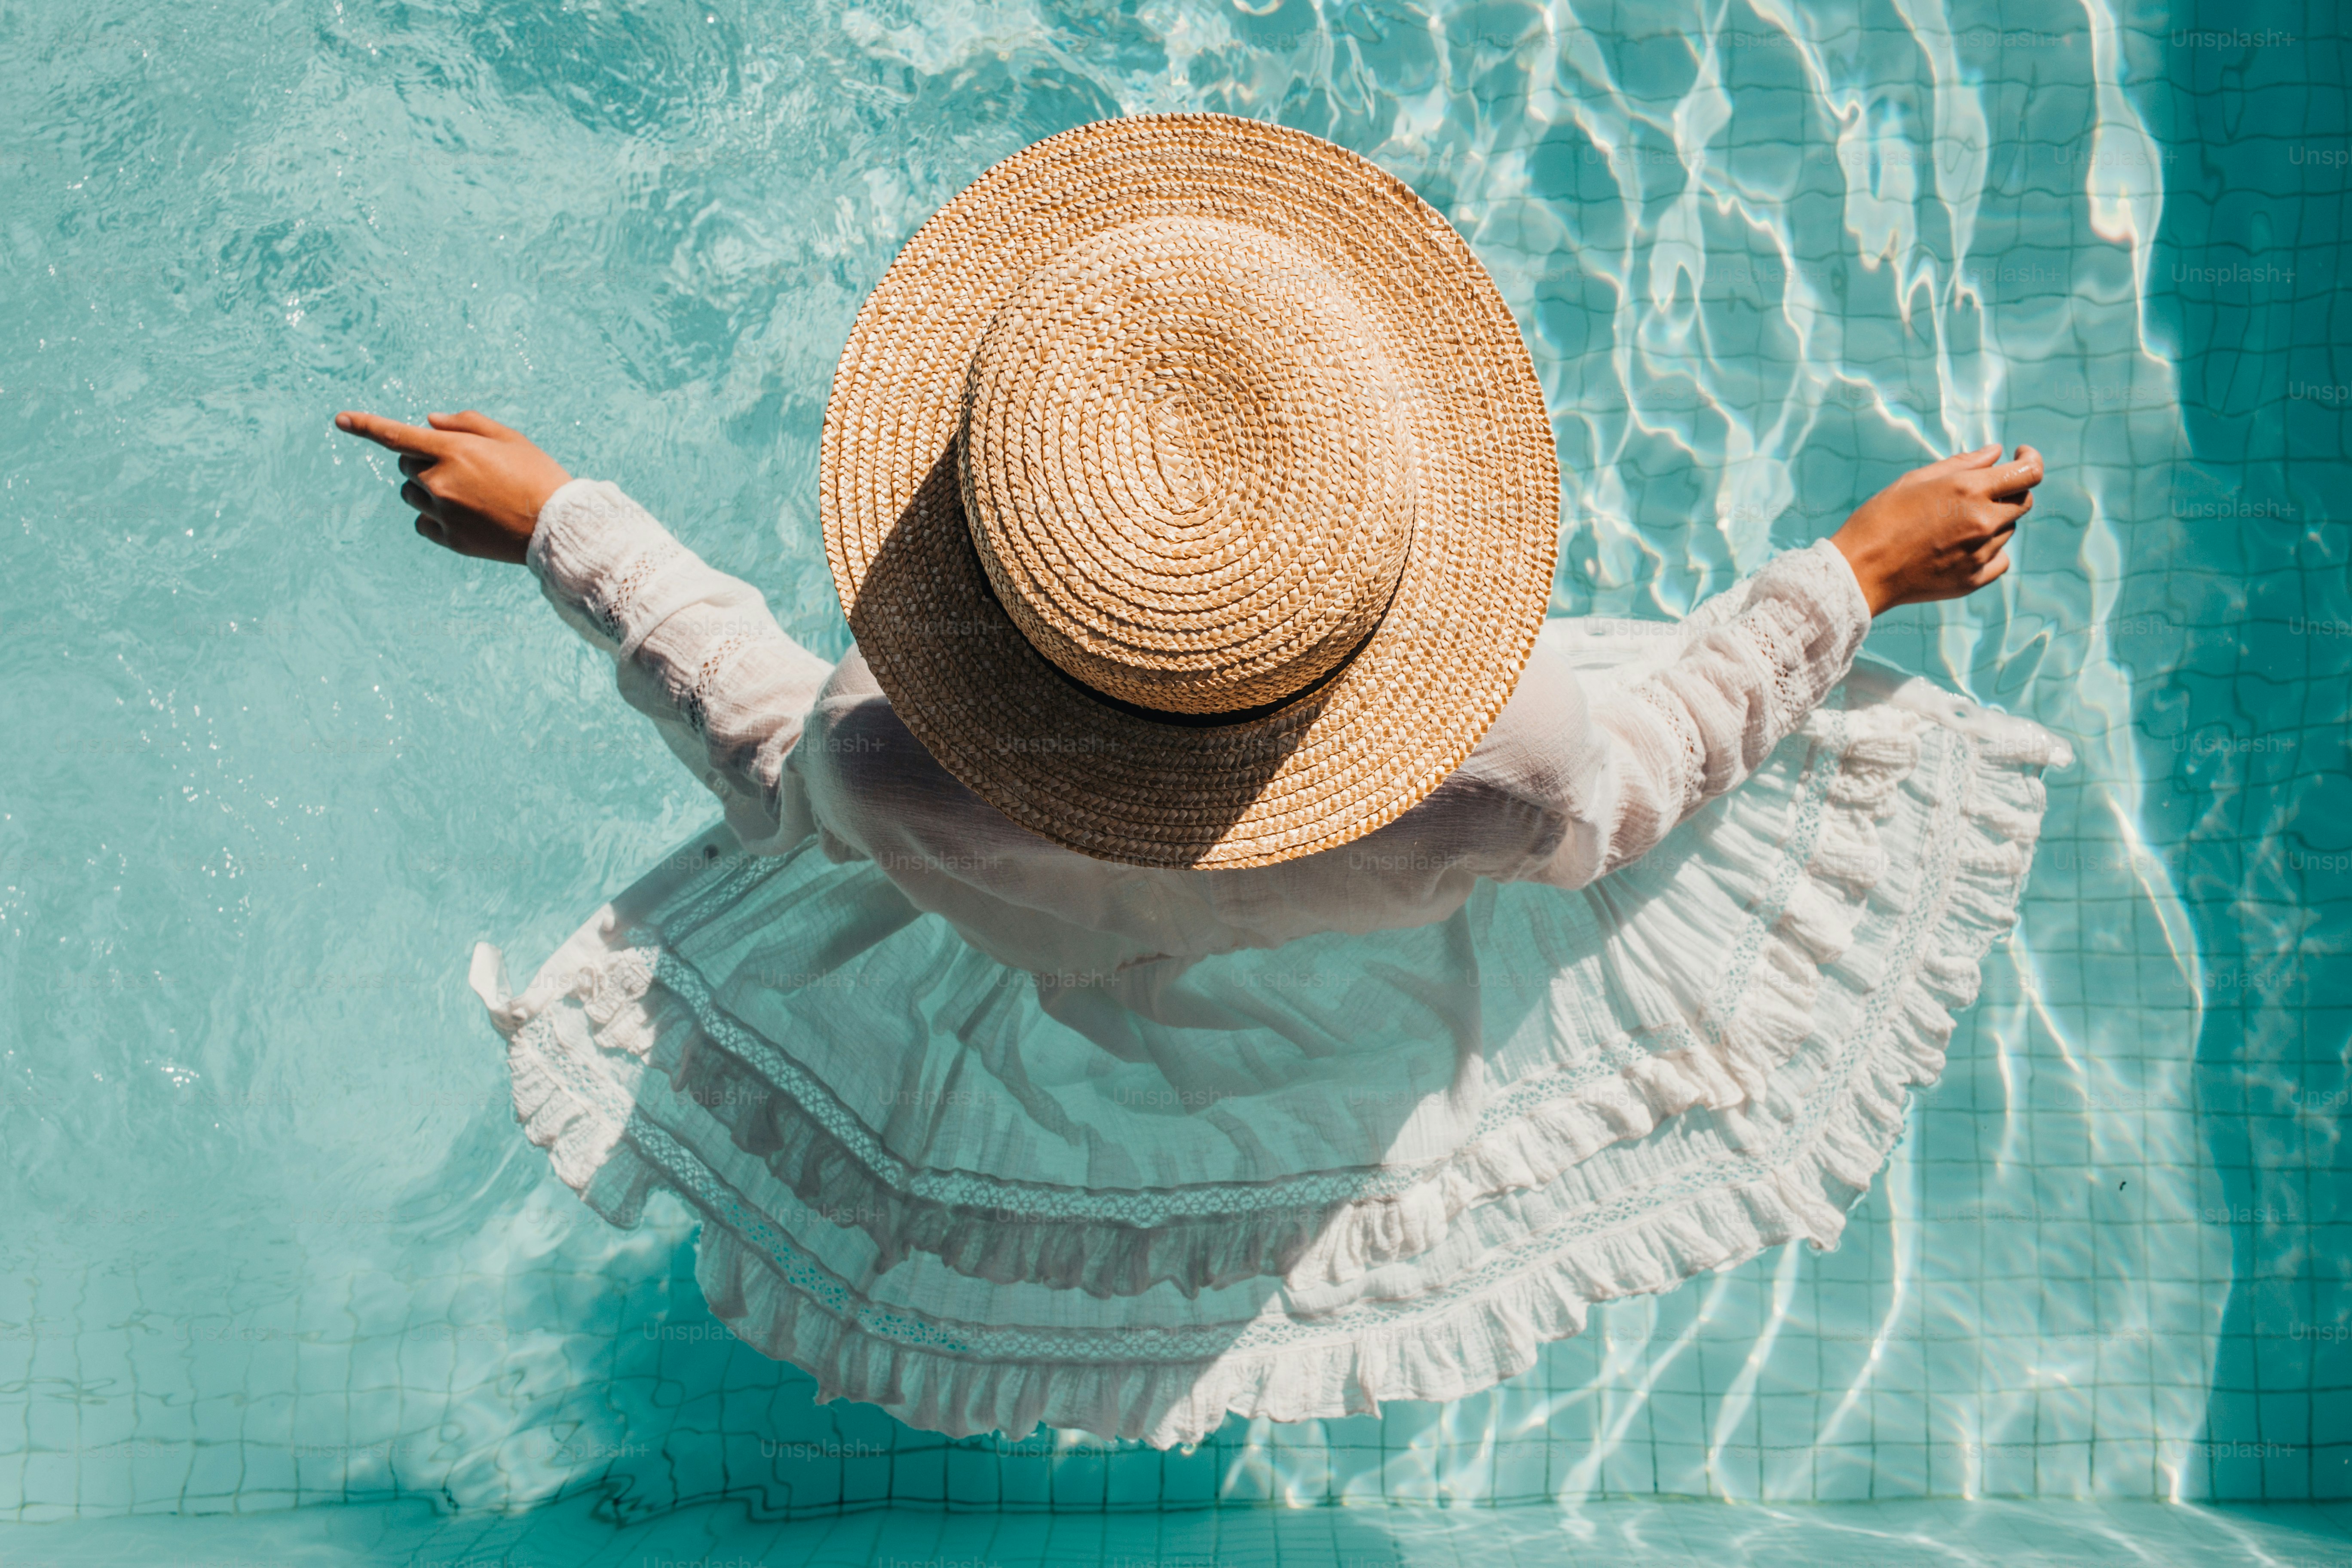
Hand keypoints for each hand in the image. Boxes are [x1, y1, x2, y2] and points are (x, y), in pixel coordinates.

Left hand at [334, 408, 570, 564]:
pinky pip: (422, 523)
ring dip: (425, 489)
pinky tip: (464, 517)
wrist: (559, 526)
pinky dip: (434, 517)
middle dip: (421, 461)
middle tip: (458, 468)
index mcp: (453, 451)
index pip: (395, 435)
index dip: (365, 425)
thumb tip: (428, 421)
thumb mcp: (508, 438)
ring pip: (410, 495)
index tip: (340, 420)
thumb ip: (465, 423)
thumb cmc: (537, 474)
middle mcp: (441, 481)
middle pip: (405, 465)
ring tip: (465, 494)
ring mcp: (443, 512)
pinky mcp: (450, 538)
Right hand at [1829, 444, 2042, 614]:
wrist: (1859, 571)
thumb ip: (1962, 463)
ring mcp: (1980, 553)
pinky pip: (2000, 560)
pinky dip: (1990, 550)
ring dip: (1993, 521)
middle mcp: (1983, 521)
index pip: (2029, 473)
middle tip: (1983, 491)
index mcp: (1969, 489)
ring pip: (2008, 530)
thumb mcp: (1916, 480)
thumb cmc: (1880, 518)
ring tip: (1953, 523)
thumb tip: (1996, 453)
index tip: (2019, 458)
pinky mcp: (1973, 579)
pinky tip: (1962, 548)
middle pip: (2024, 501)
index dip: (2031, 461)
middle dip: (2011, 490)